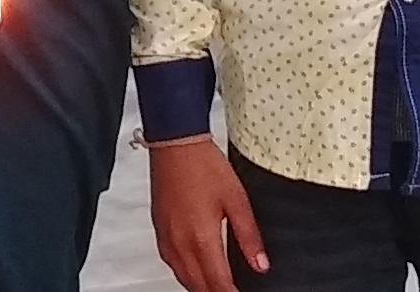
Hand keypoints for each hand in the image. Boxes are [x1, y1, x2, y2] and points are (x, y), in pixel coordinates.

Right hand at [146, 136, 263, 291]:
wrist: (175, 143)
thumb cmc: (203, 164)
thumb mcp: (237, 200)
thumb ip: (249, 236)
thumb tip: (260, 264)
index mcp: (201, 238)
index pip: (218, 283)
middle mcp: (180, 242)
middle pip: (199, 286)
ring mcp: (167, 237)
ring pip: (183, 278)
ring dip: (200, 288)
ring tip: (216, 288)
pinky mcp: (158, 230)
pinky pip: (171, 264)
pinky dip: (184, 275)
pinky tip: (193, 272)